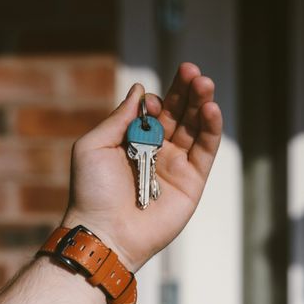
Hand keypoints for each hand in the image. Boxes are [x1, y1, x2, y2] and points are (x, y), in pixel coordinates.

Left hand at [62, 63, 221, 271]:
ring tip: (204, 84)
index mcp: (135, 140)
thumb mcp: (94, 145)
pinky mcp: (192, 180)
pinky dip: (211, 130)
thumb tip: (139, 89)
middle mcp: (158, 149)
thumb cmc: (93, 189)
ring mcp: (177, 164)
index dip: (159, 100)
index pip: (155, 111)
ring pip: (195, 128)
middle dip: (186, 92)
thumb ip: (119, 117)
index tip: (153, 101)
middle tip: (193, 72)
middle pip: (179, 114)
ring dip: (202, 104)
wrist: (105, 232)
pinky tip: (211, 110)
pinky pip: (206, 151)